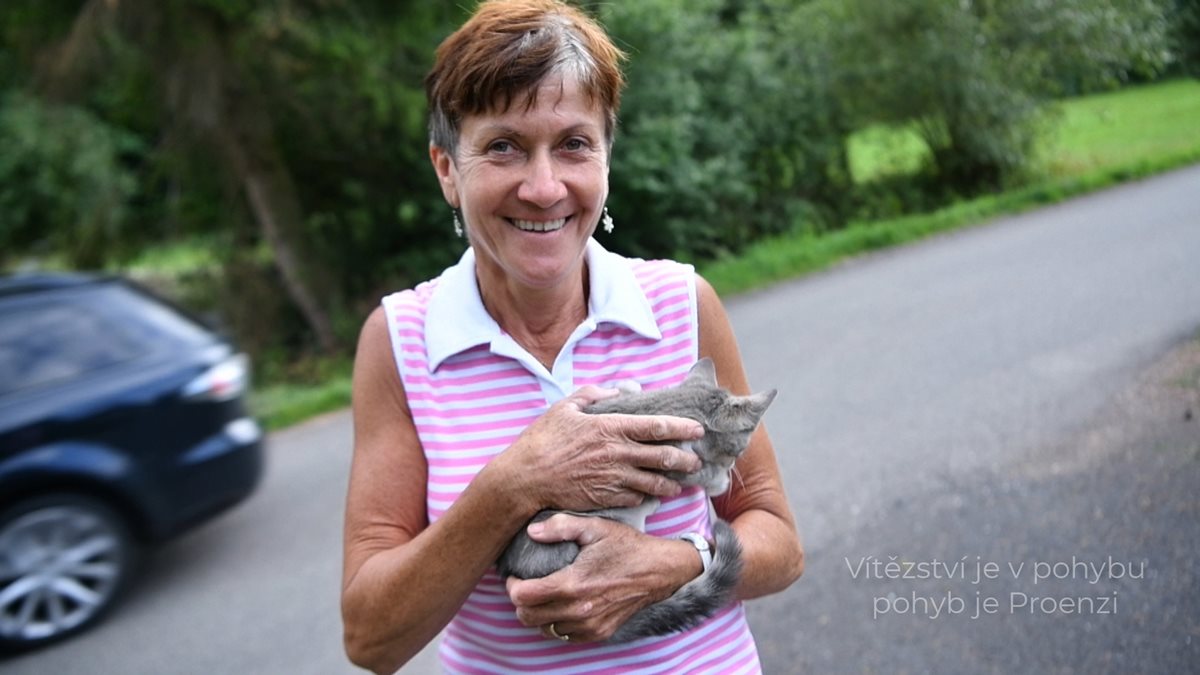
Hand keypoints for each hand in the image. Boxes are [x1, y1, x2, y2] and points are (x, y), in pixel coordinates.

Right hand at [504, 386, 703, 512]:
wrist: (525, 479)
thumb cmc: (542, 440)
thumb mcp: (565, 407)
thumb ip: (593, 393)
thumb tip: (619, 389)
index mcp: (610, 428)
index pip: (656, 427)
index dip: (681, 428)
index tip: (697, 430)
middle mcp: (617, 454)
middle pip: (663, 457)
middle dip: (685, 460)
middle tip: (696, 462)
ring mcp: (613, 479)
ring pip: (654, 483)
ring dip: (671, 483)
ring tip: (680, 484)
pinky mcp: (606, 499)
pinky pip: (635, 499)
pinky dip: (647, 497)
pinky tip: (651, 495)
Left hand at [505, 514, 701, 642]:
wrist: (660, 570)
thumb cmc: (627, 546)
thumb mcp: (595, 527)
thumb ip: (560, 527)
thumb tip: (531, 531)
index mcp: (573, 584)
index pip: (523, 597)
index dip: (512, 586)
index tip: (514, 576)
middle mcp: (579, 610)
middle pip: (527, 618)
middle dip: (519, 603)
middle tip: (524, 586)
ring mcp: (590, 625)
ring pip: (544, 630)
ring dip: (537, 615)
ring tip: (541, 596)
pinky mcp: (600, 632)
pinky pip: (565, 636)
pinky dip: (556, 624)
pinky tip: (561, 606)